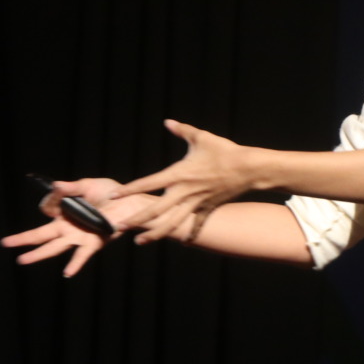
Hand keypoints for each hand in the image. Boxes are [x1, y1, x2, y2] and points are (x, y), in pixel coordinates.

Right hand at [0, 177, 149, 277]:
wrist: (132, 201)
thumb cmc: (111, 193)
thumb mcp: (87, 185)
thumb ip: (70, 187)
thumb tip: (54, 186)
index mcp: (66, 213)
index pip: (46, 209)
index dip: (50, 200)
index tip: (58, 191)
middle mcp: (69, 227)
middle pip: (41, 235)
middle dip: (22, 239)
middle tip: (5, 243)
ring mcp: (80, 236)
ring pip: (54, 247)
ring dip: (38, 254)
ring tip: (22, 260)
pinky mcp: (94, 240)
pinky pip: (82, 254)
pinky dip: (75, 264)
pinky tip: (67, 273)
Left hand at [109, 119, 256, 244]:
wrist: (249, 168)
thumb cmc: (224, 150)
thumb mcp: (201, 137)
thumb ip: (182, 130)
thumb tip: (167, 121)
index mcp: (179, 174)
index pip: (148, 182)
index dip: (130, 189)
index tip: (114, 195)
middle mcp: (185, 192)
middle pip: (156, 210)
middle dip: (137, 219)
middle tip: (119, 227)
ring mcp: (196, 203)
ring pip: (172, 222)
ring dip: (155, 233)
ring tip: (140, 242)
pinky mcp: (208, 208)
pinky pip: (198, 224)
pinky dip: (191, 233)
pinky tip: (184, 242)